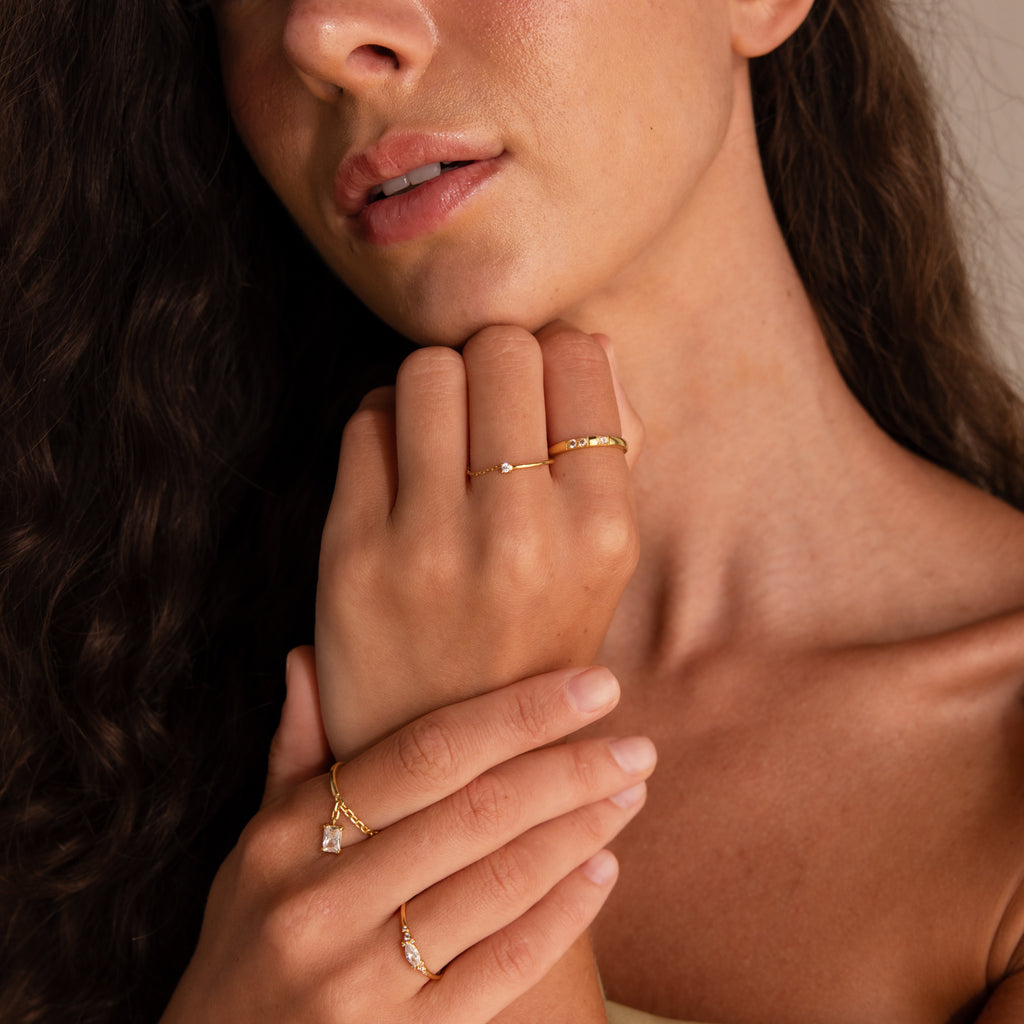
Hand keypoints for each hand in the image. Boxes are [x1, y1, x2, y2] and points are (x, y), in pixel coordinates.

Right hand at [162, 649, 654, 1023]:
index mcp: (288, 836)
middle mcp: (322, 903)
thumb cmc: (251, 933)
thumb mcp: (256, 841)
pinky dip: (563, 914)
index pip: (427, 753)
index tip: (593, 685)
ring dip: (579, 833)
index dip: (519, 713)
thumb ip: (295, 750)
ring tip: (629, 792)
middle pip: (477, 813)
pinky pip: (504, 968)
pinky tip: (603, 870)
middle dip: (571, 771)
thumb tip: (310, 656)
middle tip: (635, 745)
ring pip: (500, 885)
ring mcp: (362, 981)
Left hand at [316, 322, 641, 758]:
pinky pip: (366, 418)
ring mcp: (431, 546)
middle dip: (495, 364)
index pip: (579, 356)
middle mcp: (522, 535)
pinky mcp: (352, 554)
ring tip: (444, 433)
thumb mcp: (606, 567)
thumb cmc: (534, 650)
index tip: (542, 391)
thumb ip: (612, 454)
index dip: (556, 360)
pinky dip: (386, 425)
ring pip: (428, 369)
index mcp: (604, 533)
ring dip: (437, 386)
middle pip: (501, 348)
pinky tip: (401, 468)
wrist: (449, 767)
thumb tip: (592, 345)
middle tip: (489, 409)